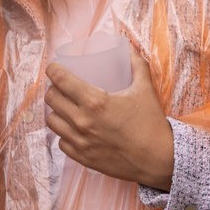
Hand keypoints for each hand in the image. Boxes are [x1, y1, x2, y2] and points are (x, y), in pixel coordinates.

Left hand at [44, 48, 173, 189]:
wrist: (158, 160)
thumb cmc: (151, 124)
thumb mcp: (145, 89)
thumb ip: (137, 65)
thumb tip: (129, 50)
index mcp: (95, 102)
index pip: (60, 80)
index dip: (52, 70)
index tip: (53, 68)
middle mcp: (82, 122)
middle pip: (51, 99)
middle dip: (53, 89)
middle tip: (61, 87)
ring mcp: (80, 142)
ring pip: (52, 121)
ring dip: (55, 111)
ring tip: (63, 107)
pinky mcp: (82, 158)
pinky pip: (61, 142)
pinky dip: (64, 133)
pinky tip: (71, 129)